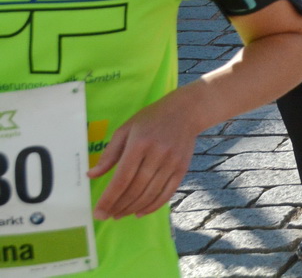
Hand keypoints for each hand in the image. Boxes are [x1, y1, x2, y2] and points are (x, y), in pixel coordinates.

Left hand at [88, 92, 200, 218]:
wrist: (186, 111)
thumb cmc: (151, 119)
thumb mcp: (126, 130)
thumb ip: (109, 154)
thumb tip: (91, 175)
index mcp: (139, 144)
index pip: (122, 178)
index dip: (109, 198)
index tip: (99, 212)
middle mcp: (157, 155)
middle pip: (136, 189)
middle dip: (119, 206)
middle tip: (107, 216)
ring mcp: (172, 163)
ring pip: (150, 194)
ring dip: (133, 208)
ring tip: (120, 214)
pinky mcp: (182, 168)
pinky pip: (167, 193)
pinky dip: (153, 206)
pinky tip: (140, 212)